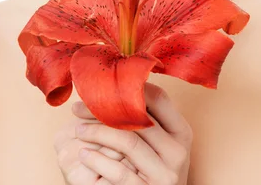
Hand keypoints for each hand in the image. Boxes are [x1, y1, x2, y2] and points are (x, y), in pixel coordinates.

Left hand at [54, 81, 192, 183]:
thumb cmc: (156, 171)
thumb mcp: (163, 145)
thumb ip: (150, 120)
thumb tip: (120, 85)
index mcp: (182, 132)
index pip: (158, 98)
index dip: (131, 88)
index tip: (104, 87)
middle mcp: (177, 152)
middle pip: (139, 118)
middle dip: (104, 109)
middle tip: (79, 107)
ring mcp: (165, 175)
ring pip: (128, 142)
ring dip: (97, 133)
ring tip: (78, 130)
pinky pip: (119, 172)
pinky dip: (98, 161)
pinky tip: (84, 154)